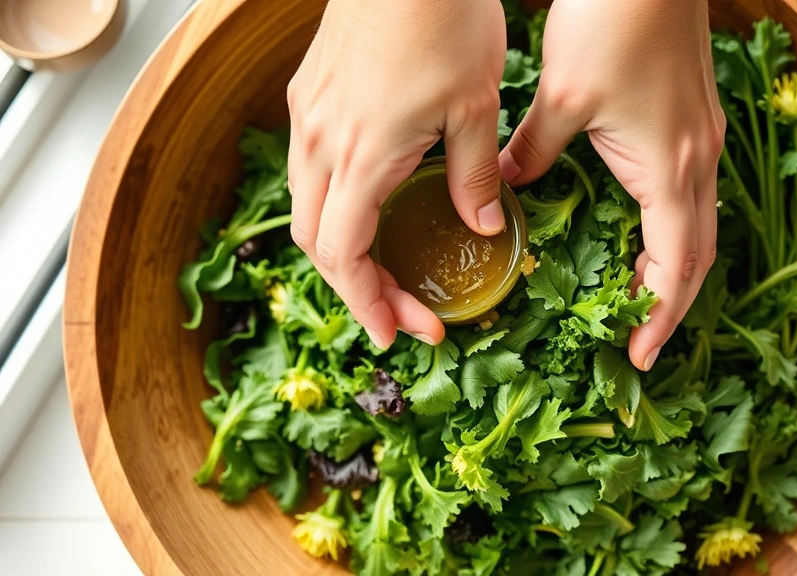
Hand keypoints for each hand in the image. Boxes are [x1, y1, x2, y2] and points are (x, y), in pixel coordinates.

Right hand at [287, 0, 506, 348]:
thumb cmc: (444, 19)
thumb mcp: (476, 106)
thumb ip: (475, 174)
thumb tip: (481, 225)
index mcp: (362, 155)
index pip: (345, 255)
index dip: (369, 303)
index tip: (399, 333)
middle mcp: (322, 142)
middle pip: (316, 242)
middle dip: (357, 288)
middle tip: (403, 313)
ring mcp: (310, 116)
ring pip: (308, 208)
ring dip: (342, 250)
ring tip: (386, 272)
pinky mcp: (312, 94)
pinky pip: (310, 169)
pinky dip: (335, 208)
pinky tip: (372, 208)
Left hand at [500, 0, 724, 370]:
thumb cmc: (614, 22)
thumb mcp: (563, 96)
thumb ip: (532, 152)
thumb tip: (503, 189)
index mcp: (670, 167)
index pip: (674, 265)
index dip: (658, 316)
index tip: (639, 356)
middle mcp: (698, 161)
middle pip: (700, 256)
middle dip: (673, 306)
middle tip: (642, 346)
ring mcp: (704, 141)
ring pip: (702, 227)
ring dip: (677, 271)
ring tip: (642, 303)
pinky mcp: (696, 123)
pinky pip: (694, 196)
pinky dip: (676, 232)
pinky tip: (647, 235)